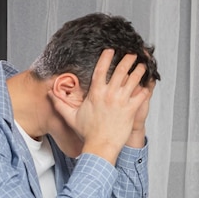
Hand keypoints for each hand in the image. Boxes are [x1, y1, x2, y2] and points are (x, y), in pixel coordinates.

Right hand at [51, 49, 149, 163]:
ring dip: (139, 71)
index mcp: (96, 93)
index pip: (101, 70)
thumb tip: (49, 94)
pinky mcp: (131, 110)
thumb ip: (60, 104)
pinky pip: (141, 95)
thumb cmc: (88, 133)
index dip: (106, 58)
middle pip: (120, 70)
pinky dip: (145, 88)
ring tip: (142, 66)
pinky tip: (148, 84)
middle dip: (128, 59)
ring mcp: (121, 101)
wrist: (100, 146)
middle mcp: (109, 94)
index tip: (111, 50)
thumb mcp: (71, 117)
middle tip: (132, 54)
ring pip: (133, 80)